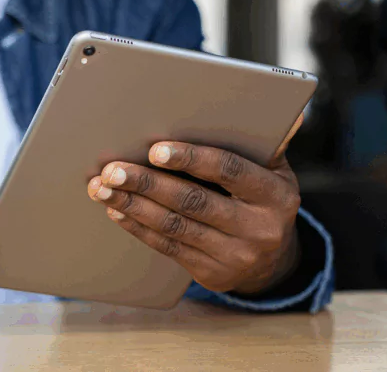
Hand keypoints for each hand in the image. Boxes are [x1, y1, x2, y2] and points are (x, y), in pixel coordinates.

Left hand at [86, 115, 304, 293]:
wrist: (275, 262)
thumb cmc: (264, 200)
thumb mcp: (276, 172)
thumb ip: (268, 143)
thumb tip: (284, 113)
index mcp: (276, 195)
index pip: (229, 170)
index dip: (191, 158)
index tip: (155, 149)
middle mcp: (258, 228)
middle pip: (193, 201)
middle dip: (147, 182)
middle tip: (113, 168)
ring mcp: (235, 255)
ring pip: (174, 225)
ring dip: (133, 204)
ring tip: (102, 187)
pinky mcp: (212, 274)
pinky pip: (168, 246)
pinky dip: (137, 226)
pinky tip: (117, 209)